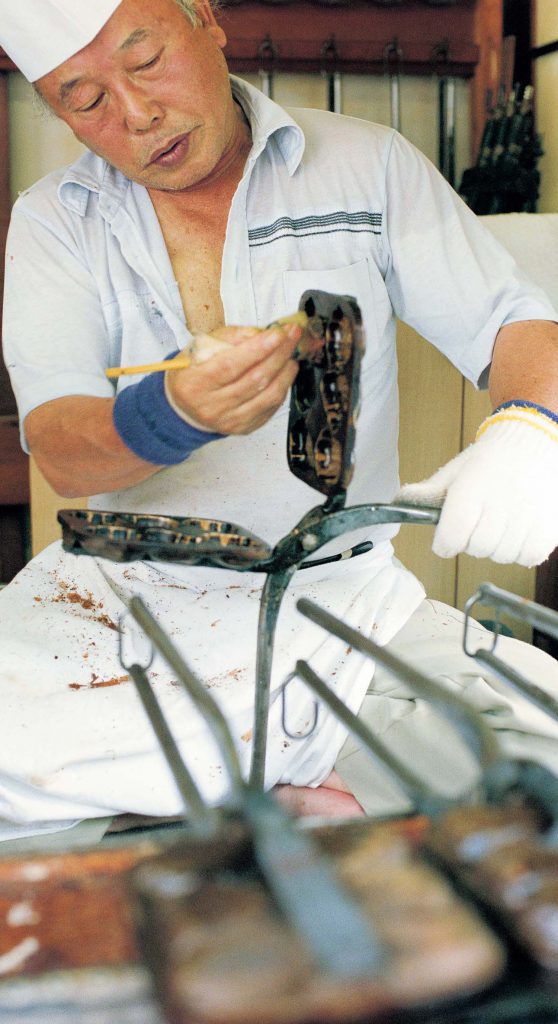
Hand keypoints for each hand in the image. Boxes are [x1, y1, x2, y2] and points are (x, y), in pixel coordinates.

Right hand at [165, 323, 300, 433]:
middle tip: (293, 336)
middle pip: (253, 380)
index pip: (231, 365)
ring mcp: (228, 421)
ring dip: (285, 373)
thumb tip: (261, 332)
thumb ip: (229, 338)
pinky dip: (281, 388)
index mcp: (195, 383)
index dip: (257, 349)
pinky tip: (284, 374)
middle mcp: (211, 406)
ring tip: (291, 355)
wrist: (185, 407)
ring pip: (266, 396)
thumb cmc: (194, 373)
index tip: (278, 333)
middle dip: (278, 355)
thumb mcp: (201, 348)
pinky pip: (269, 408)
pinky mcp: (242, 428)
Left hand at [395, 403, 557, 566]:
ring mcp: (528, 517)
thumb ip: (428, 492)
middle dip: (471, 540)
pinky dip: (520, 550)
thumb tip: (398, 501)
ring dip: (496, 546)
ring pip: (501, 556)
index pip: (452, 536)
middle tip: (480, 519)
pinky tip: (519, 528)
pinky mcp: (548, 530)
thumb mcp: (456, 471)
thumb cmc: (491, 461)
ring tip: (502, 520)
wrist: (533, 444)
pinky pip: (526, 557)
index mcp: (472, 489)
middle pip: (476, 548)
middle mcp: (502, 503)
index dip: (445, 543)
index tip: (448, 537)